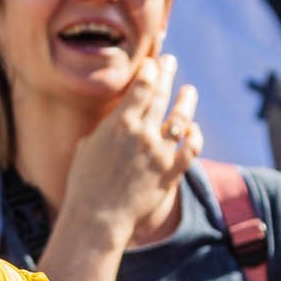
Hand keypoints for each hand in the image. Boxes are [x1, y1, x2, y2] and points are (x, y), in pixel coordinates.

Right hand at [57, 55, 200, 253]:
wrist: (97, 219)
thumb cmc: (84, 184)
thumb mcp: (87, 148)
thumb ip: (103, 131)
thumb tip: (110, 124)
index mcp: (120, 123)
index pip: (142, 86)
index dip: (150, 70)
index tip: (151, 63)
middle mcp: (143, 134)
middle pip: (161, 94)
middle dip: (167, 74)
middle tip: (170, 62)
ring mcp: (159, 153)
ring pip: (181, 118)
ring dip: (187, 101)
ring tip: (189, 91)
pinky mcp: (170, 173)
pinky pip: (191, 150)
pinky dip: (195, 137)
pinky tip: (194, 130)